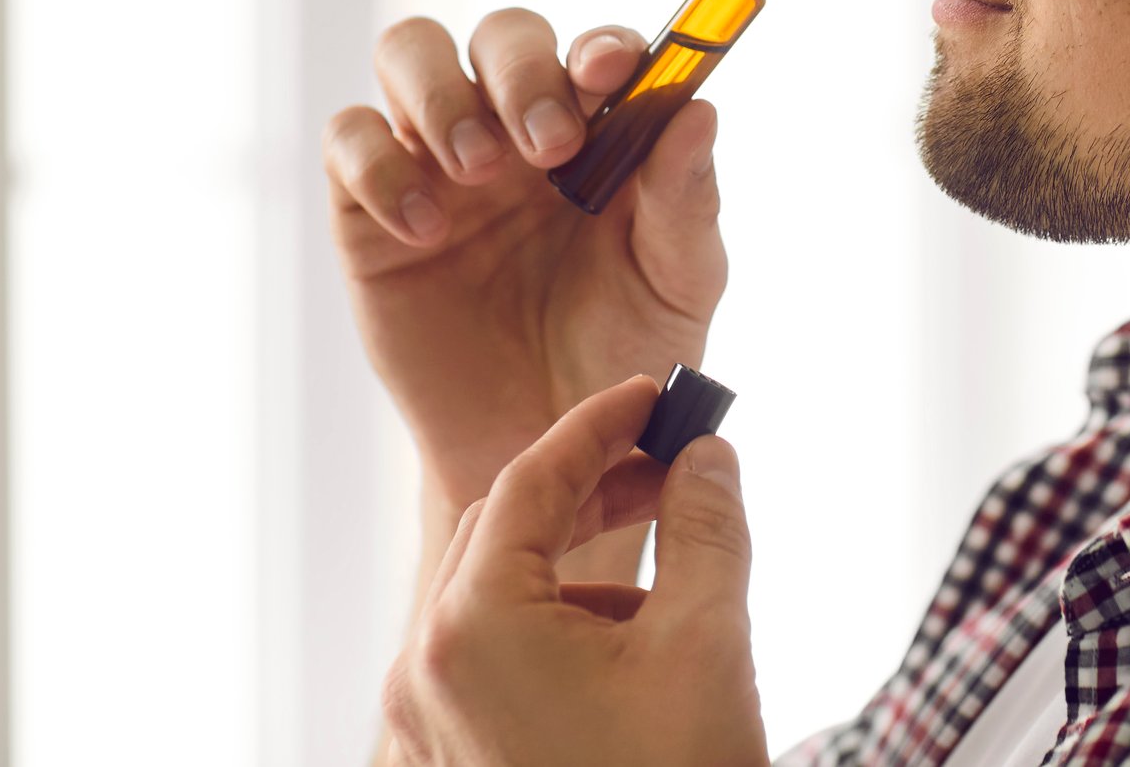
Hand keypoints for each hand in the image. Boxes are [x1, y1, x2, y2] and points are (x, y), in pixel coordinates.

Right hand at [323, 9, 726, 522]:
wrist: (543, 452)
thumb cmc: (624, 357)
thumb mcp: (677, 285)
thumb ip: (686, 199)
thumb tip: (699, 110)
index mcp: (601, 132)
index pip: (596, 53)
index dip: (602, 48)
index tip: (612, 73)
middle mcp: (518, 129)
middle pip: (501, 35)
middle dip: (522, 70)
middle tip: (547, 146)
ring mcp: (440, 162)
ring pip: (410, 53)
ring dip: (442, 94)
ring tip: (477, 171)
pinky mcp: (371, 212)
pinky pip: (348, 142)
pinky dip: (378, 165)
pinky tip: (424, 230)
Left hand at [381, 375, 770, 766]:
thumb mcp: (708, 643)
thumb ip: (706, 526)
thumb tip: (706, 455)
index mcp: (470, 630)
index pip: (528, 480)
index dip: (599, 425)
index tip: (653, 396)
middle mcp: (422, 676)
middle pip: (498, 536)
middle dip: (589, 495)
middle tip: (668, 471)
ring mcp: (421, 736)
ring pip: (494, 608)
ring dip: (579, 579)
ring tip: (671, 599)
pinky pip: (486, 673)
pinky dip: (553, 643)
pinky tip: (630, 666)